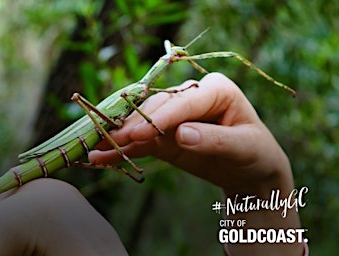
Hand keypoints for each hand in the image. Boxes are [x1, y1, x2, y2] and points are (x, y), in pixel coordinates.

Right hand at [91, 72, 291, 195]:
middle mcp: (189, 97)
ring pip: (141, 123)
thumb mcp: (244, 147)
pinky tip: (100, 157)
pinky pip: (140, 142)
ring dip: (118, 136)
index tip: (140, 134)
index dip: (160, 117)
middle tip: (107, 139)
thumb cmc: (255, 152)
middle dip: (131, 125)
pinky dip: (121, 150)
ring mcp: (173, 117)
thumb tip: (181, 134)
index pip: (182, 100)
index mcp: (214, 89)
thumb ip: (214, 140)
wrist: (250, 171)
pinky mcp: (162, 136)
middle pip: (154, 108)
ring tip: (94, 147)